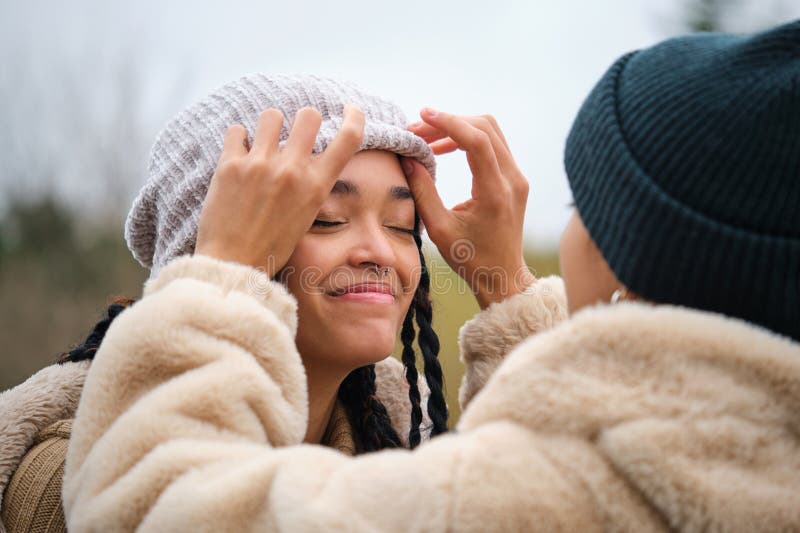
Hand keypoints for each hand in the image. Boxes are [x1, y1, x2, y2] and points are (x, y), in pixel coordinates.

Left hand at [195, 105, 364, 275]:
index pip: (349, 138)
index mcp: (317, 186)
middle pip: (309, 114)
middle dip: (304, 120)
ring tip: (262, 144)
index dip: (354, 117)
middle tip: (294, 135)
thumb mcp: (307, 215)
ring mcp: (261, 165)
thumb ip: (311, 183)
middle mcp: (292, 170)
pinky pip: (237, 130)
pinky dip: (238, 140)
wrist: (234, 264)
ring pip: (272, 115)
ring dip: (270, 126)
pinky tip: (238, 156)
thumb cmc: (272, 245)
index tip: (350, 109)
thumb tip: (309, 154)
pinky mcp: (230, 165)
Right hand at [405, 108, 534, 309]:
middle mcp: (512, 180)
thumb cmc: (470, 258)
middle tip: (418, 130)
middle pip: (485, 127)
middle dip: (450, 121)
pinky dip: (467, 139)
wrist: (501, 276)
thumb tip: (408, 160)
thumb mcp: (439, 230)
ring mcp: (516, 178)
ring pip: (490, 131)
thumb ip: (423, 192)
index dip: (449, 122)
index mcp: (495, 192)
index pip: (477, 140)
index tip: (422, 116)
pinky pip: (493, 145)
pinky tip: (443, 149)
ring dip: (458, 128)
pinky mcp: (514, 179)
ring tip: (427, 139)